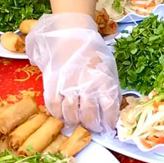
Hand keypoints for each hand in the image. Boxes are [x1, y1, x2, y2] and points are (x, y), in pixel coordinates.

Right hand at [25, 13, 119, 133]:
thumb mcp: (108, 68)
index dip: (108, 121)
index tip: (108, 127)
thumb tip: (111, 110)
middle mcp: (86, 84)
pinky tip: (62, 114)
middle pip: (88, 115)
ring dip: (74, 121)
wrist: (71, 34)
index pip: (109, 109)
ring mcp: (68, 84)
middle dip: (91, 125)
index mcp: (104, 79)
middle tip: (92, 127)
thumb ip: (110, 89)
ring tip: (77, 121)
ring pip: (70, 114)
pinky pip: (53, 106)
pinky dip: (58, 114)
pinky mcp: (52, 83)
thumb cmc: (93, 53)